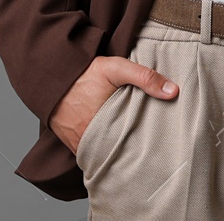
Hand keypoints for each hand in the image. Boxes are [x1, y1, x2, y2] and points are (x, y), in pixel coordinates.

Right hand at [50, 54, 178, 155]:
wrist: (50, 77)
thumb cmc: (83, 74)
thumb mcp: (116, 69)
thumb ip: (144, 77)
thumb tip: (174, 91)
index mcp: (106, 126)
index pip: (132, 146)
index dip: (145, 145)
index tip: (159, 144)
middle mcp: (91, 141)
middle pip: (119, 152)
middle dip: (132, 149)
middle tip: (149, 146)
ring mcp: (81, 145)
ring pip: (105, 153)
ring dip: (116, 149)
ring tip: (133, 146)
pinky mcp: (73, 144)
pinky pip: (91, 152)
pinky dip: (102, 148)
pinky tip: (113, 141)